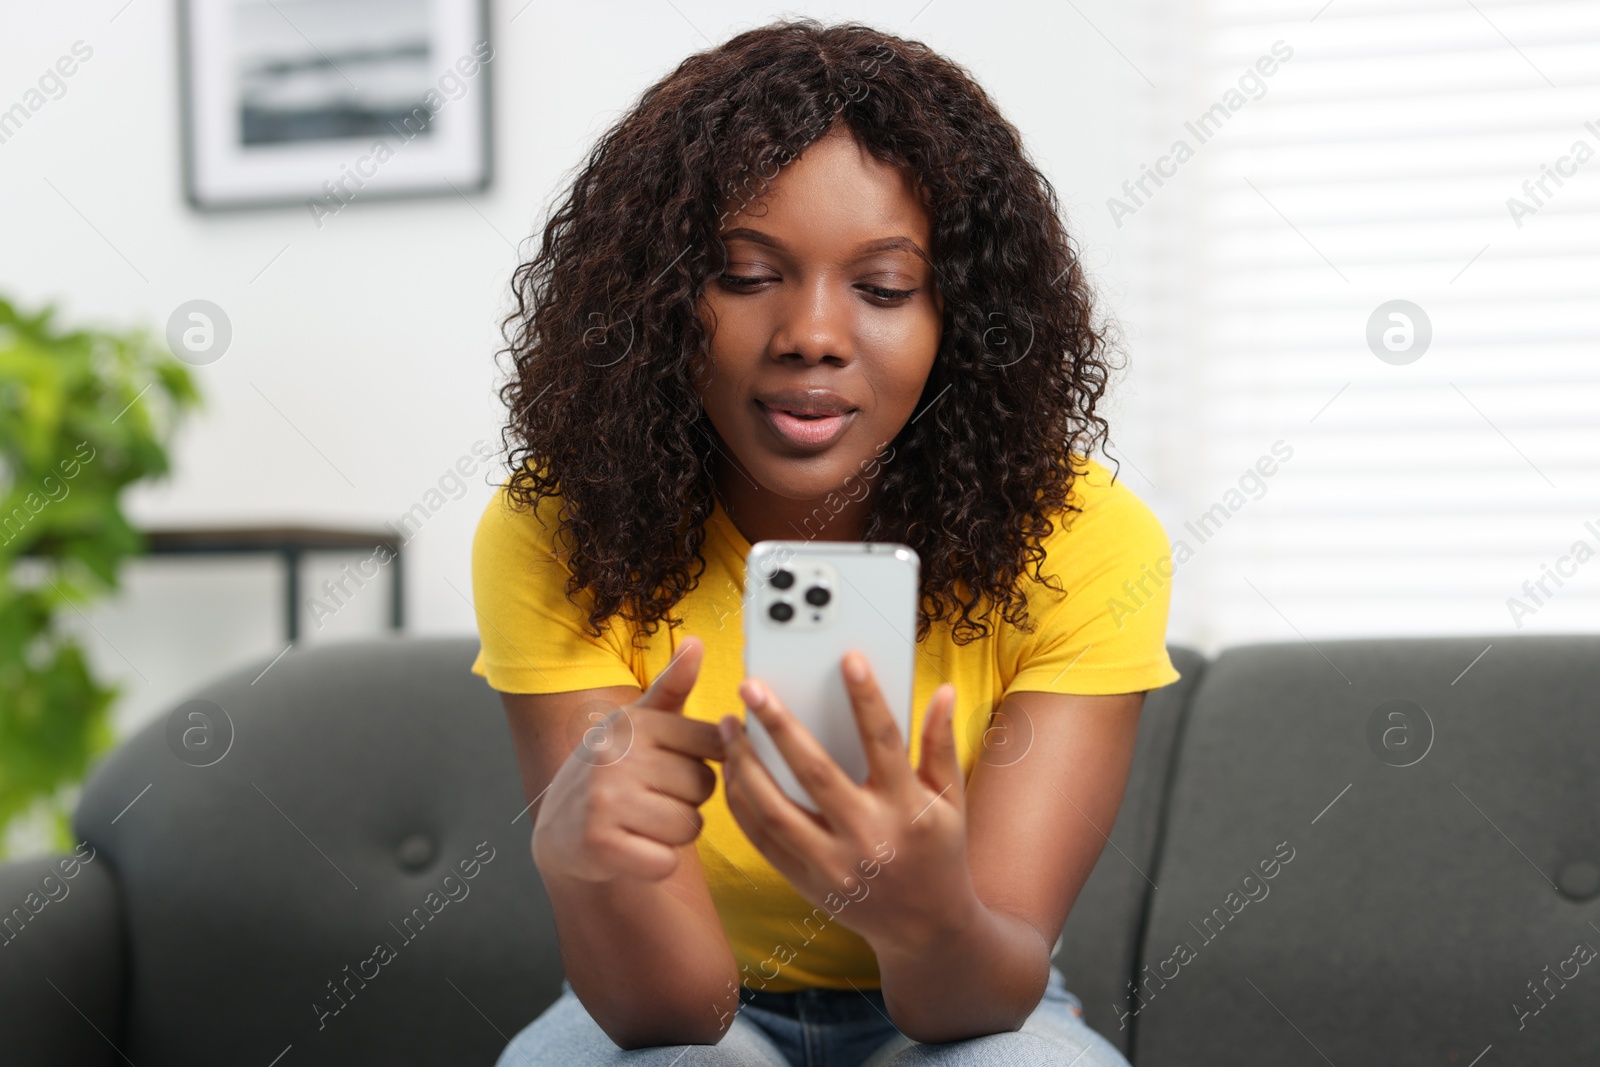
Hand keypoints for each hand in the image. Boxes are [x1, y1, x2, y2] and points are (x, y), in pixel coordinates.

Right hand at [533, 637, 724, 882]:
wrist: (560, 830)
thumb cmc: (612, 771)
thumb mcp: (638, 724)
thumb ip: (672, 686)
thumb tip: (696, 642)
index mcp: (634, 723)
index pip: (714, 745)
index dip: (701, 764)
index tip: (670, 767)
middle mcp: (618, 756)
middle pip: (704, 789)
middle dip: (687, 802)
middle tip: (650, 799)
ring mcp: (606, 800)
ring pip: (689, 827)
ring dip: (673, 834)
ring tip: (640, 822)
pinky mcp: (601, 844)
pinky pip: (666, 861)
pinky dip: (656, 862)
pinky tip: (631, 848)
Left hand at [717, 652, 976, 954]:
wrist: (926, 930)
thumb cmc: (939, 852)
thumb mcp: (951, 800)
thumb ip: (941, 745)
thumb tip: (942, 691)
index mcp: (908, 810)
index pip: (885, 742)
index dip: (867, 698)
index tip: (848, 659)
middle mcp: (868, 838)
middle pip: (814, 772)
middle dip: (779, 725)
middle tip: (751, 686)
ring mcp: (833, 865)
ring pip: (774, 809)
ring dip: (745, 764)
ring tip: (727, 725)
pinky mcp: (806, 882)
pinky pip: (762, 839)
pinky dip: (741, 803)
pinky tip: (731, 770)